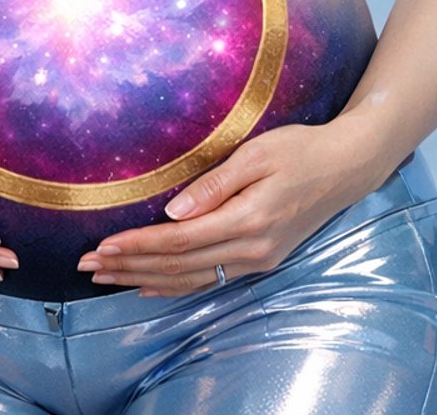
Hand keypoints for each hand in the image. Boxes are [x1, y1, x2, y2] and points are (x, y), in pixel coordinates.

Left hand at [74, 121, 393, 296]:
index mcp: (248, 220)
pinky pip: (211, 279)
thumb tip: (172, 212)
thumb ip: (214, 185)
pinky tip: (149, 287)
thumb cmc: (300, 149)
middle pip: (179, 265)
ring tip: (105, 278)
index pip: (179, 241)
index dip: (137, 246)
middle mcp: (253, 248)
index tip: (101, 247)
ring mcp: (259, 258)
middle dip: (129, 267)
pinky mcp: (262, 258)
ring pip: (191, 278)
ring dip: (145, 279)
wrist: (349, 165)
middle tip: (86, 267)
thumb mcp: (256, 154)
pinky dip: (176, 285)